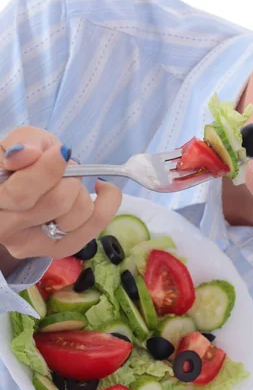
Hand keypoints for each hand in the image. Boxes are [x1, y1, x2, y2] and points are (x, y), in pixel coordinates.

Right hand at [0, 126, 121, 259]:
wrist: (26, 178)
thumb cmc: (22, 157)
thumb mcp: (22, 139)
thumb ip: (23, 142)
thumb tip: (26, 154)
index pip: (21, 194)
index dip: (48, 171)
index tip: (62, 152)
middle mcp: (5, 228)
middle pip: (56, 204)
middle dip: (70, 177)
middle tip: (65, 167)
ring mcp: (28, 244)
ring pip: (75, 217)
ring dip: (82, 191)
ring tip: (69, 181)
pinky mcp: (53, 250)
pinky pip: (91, 230)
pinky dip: (106, 205)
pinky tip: (102, 188)